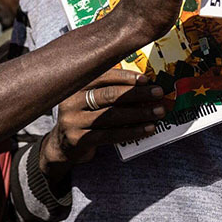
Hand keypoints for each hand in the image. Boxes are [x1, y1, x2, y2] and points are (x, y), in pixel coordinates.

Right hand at [41, 69, 165, 172]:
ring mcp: (73, 120)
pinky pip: (110, 135)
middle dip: (137, 93)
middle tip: (158, 93)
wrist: (63, 145)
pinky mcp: (78, 139)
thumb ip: (111, 90)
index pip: (104, 76)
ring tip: (158, 112)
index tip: (146, 79)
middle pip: (109, 95)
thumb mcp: (92, 100)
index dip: (126, 77)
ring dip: (139, 113)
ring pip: (111, 116)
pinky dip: (132, 132)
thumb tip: (146, 86)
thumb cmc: (86, 117)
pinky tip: (148, 129)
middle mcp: (72, 100)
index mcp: (77, 85)